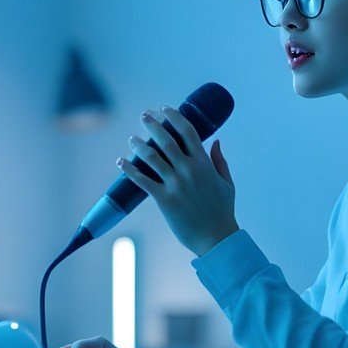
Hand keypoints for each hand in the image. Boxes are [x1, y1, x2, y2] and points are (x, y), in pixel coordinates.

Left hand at [118, 106, 238, 255]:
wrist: (216, 238)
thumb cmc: (222, 211)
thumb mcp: (226, 183)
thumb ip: (220, 160)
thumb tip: (216, 140)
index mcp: (204, 164)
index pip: (188, 132)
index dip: (175, 117)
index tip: (165, 109)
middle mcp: (188, 170)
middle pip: (166, 140)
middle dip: (153, 124)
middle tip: (144, 115)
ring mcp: (175, 184)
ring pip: (151, 157)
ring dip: (139, 145)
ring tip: (131, 138)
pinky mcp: (164, 199)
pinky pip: (142, 180)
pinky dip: (130, 169)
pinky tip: (121, 162)